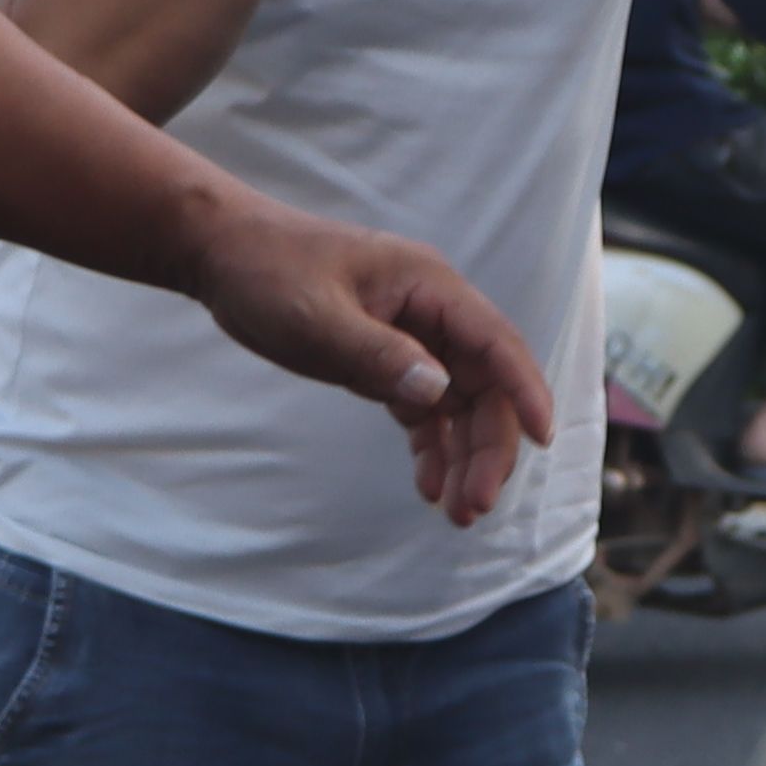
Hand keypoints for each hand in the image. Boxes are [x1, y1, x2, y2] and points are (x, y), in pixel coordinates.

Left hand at [186, 194, 558, 522]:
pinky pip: (426, 411)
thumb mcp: (317, 318)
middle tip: (476, 505)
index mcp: (428, 286)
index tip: (543, 438)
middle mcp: (431, 313)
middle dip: (489, 446)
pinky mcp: (386, 360)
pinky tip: (430, 487)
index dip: (524, 390)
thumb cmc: (268, 270)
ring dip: (466, 455)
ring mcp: (412, 338)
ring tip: (458, 512)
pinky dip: (433, 448)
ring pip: (460, 404)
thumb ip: (376, 355)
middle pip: (484, 385)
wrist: (223, 253)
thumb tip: (436, 392)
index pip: (494, 342)